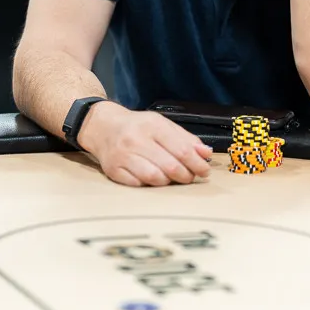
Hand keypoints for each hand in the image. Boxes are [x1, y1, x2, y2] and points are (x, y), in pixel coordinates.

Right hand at [79, 103, 213, 186]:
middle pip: (170, 166)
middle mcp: (136, 140)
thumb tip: (206, 154)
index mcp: (152, 126)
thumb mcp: (162, 124)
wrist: (103, 127)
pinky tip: (153, 179)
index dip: (197, 163)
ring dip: (169, 182)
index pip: (181, 149)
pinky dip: (149, 185)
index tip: (205, 170)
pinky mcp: (113, 170)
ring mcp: (123, 156)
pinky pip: (138, 185)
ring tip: (172, 178)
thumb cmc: (138, 127)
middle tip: (190, 177)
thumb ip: (185, 138)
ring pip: (154, 178)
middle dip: (186, 176)